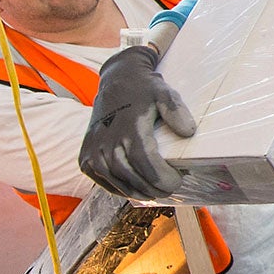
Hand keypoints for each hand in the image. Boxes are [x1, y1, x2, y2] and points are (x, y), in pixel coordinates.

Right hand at [79, 44, 195, 200]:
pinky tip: (135, 189)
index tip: (176, 180)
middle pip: (132, 176)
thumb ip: (176, 110)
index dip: (162, 177)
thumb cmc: (144, 90)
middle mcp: (107, 140)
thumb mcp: (164, 93)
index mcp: (128, 127)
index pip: (145, 162)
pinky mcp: (85, 157)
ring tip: (155, 192)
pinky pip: (102, 181)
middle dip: (153, 188)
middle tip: (168, 189)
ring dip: (138, 191)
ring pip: (117, 181)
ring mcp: (94, 150)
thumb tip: (187, 132)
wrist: (116, 81)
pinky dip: (119, 188)